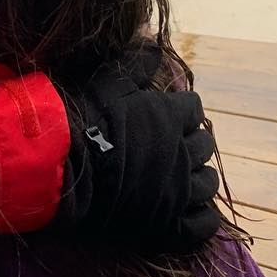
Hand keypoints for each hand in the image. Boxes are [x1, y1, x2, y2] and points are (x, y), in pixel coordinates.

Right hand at [54, 64, 220, 251]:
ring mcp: (178, 191)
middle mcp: (182, 153)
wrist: (68, 165)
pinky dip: (203, 218)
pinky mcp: (168, 223)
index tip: (169, 112)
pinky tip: (193, 210)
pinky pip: (202, 225)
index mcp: (171, 117)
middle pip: (205, 145)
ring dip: (199, 176)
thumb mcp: (111, 80)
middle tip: (174, 142)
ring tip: (184, 174)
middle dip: (193, 141)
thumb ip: (138, 65)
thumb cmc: (88, 117)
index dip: (183, 110)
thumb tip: (156, 51)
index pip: (194, 109)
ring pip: (208, 183)